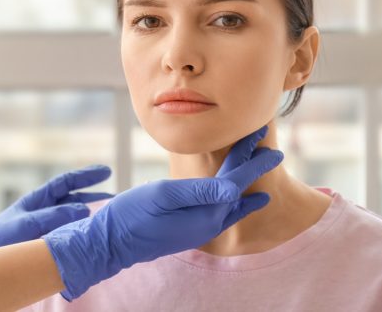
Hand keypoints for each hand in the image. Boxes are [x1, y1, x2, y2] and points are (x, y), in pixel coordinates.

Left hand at [0, 165, 113, 259]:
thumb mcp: (26, 224)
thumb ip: (54, 216)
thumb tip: (84, 209)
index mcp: (38, 199)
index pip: (67, 182)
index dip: (87, 175)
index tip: (106, 171)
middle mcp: (43, 210)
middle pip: (74, 197)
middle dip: (94, 195)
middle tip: (115, 196)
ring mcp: (44, 225)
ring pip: (73, 216)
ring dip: (91, 214)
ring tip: (109, 216)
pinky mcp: (44, 241)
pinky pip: (68, 232)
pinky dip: (82, 230)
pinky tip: (91, 236)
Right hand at [43, 125, 283, 300]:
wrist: (111, 244)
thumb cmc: (132, 215)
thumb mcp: (163, 196)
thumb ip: (200, 191)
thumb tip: (235, 187)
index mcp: (206, 212)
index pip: (236, 178)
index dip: (251, 157)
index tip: (263, 136)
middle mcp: (210, 223)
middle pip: (238, 188)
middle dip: (253, 166)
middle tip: (271, 147)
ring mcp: (202, 229)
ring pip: (233, 199)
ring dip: (246, 180)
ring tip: (260, 165)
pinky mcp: (192, 230)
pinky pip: (224, 211)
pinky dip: (238, 202)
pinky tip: (244, 199)